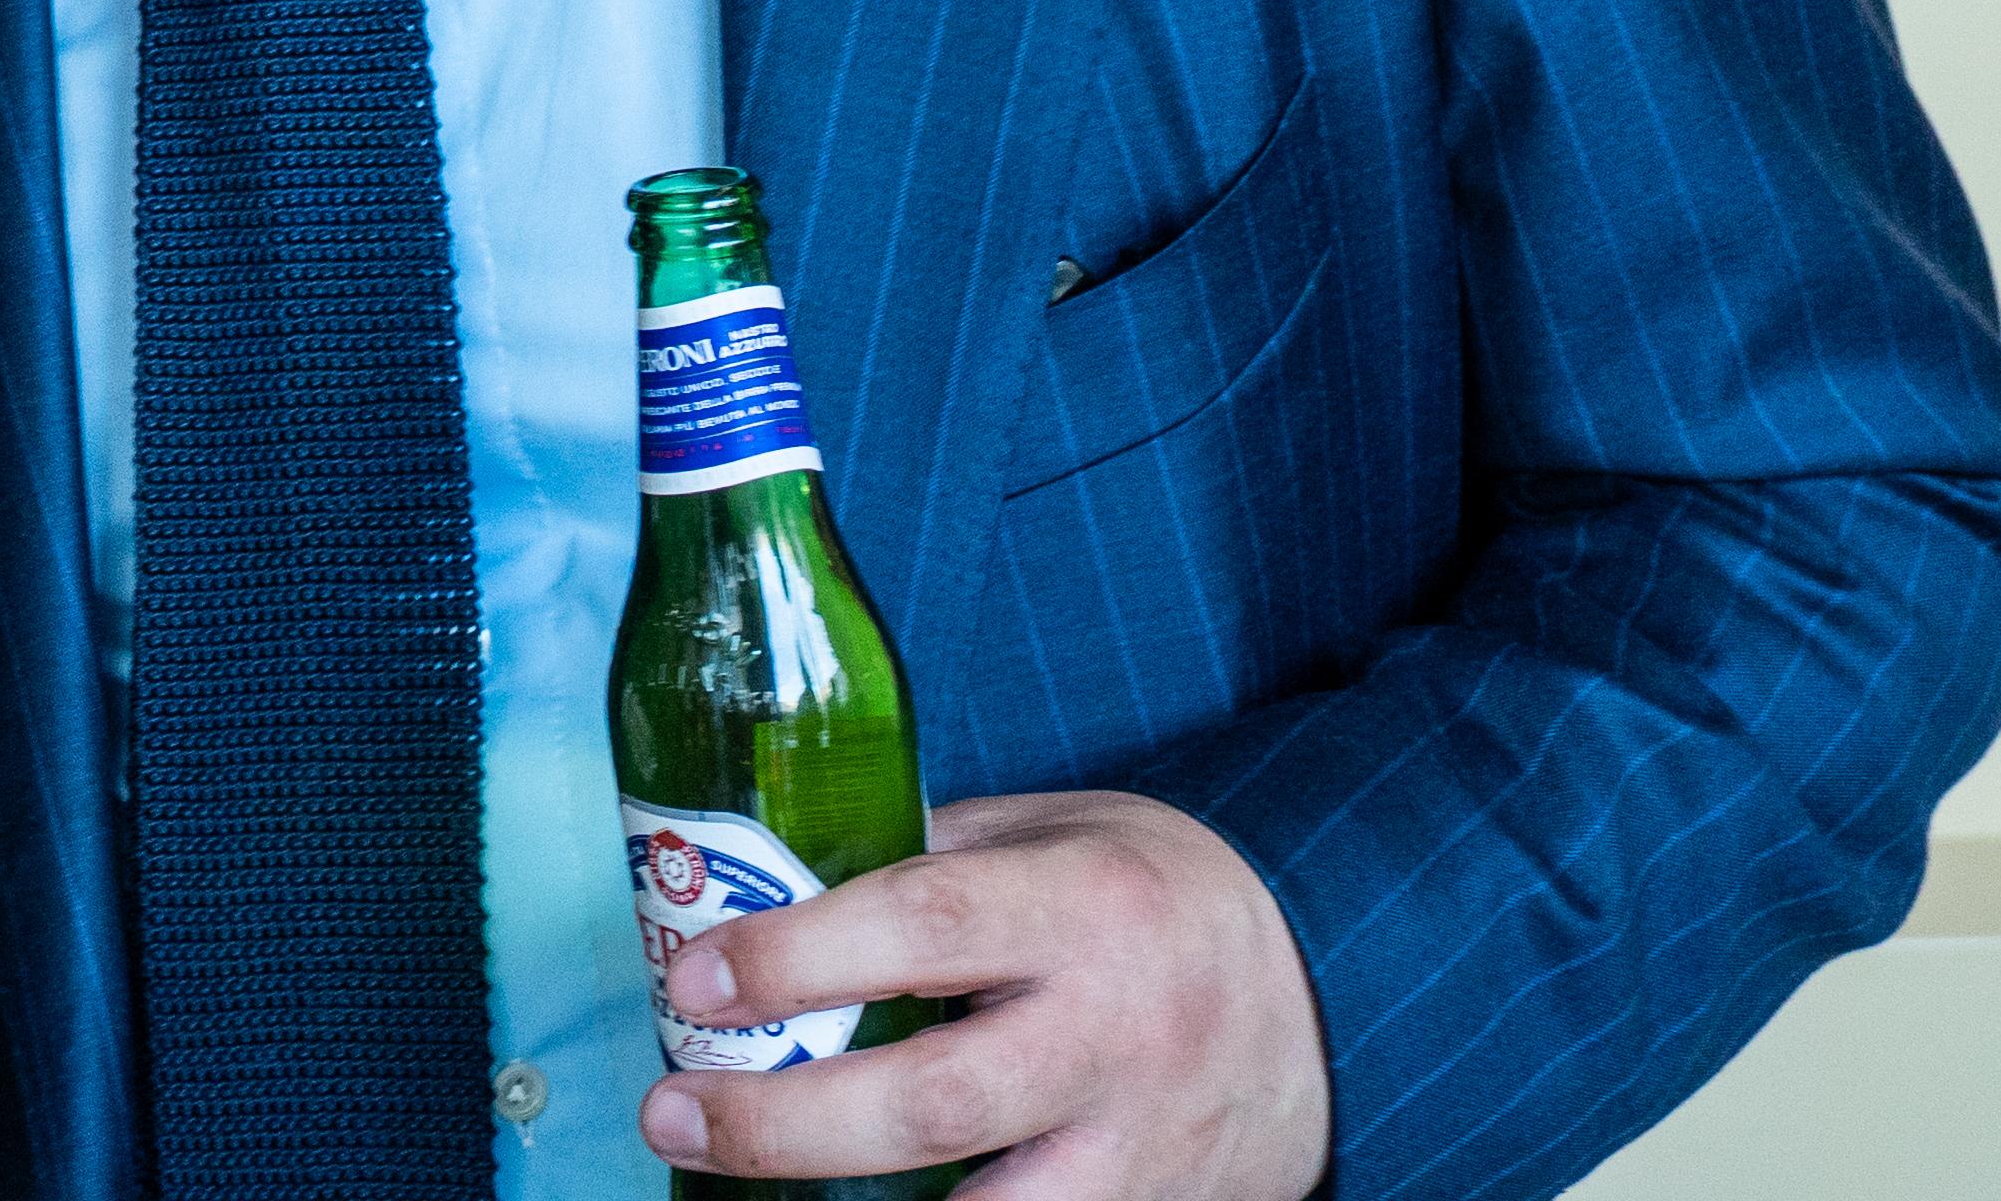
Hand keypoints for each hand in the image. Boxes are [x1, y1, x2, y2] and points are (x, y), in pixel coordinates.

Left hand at [644, 788, 1326, 1197]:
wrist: (1327, 998)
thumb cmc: (1150, 897)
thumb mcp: (1054, 835)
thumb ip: (931, 863)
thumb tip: (764, 889)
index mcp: (1087, 906)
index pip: (926, 924)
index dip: (800, 958)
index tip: (696, 976)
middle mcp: (1120, 1035)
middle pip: (935, 1103)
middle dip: (784, 1121)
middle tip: (673, 1110)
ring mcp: (1144, 1147)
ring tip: (734, 1180)